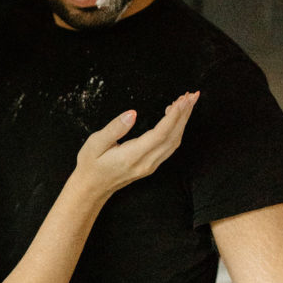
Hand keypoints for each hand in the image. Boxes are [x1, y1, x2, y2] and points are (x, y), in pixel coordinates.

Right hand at [77, 92, 199, 196]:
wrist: (91, 188)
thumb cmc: (90, 164)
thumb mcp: (95, 143)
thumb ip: (114, 128)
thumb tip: (132, 114)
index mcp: (132, 156)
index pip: (160, 134)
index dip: (174, 116)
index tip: (182, 100)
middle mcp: (146, 163)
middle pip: (173, 137)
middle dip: (184, 114)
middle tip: (192, 95)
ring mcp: (151, 165)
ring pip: (174, 142)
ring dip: (183, 121)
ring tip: (186, 102)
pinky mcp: (151, 165)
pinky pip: (170, 146)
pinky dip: (177, 129)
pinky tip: (175, 117)